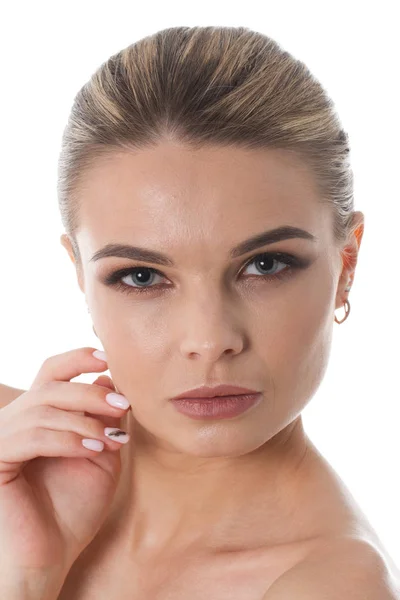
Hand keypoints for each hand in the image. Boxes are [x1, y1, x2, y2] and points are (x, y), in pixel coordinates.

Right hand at [0, 347, 130, 579]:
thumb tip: (109, 378)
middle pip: (51, 386)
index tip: (109, 359)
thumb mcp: (100, 453)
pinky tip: (93, 449)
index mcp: (38, 415)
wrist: (51, 556)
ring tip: (111, 439)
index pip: (52, 372)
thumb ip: (104, 418)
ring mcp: (2, 439)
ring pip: (43, 409)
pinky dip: (67, 439)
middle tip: (124, 407)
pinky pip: (32, 436)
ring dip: (84, 420)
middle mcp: (15, 421)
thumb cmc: (74, 508)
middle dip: (91, 393)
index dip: (78, 358)